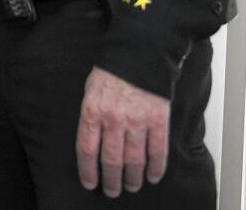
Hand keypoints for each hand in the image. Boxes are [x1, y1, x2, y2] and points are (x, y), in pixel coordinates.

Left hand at [76, 67, 170, 196]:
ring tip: (131, 185)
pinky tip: (153, 176)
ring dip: (133, 178)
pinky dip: (156, 168)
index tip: (90, 183)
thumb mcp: (90, 91)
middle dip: (111, 181)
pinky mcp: (158, 120)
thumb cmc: (113, 72)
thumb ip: (91, 116)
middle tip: (112, 190)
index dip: (88, 171)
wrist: (138, 53)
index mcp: (93, 112)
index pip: (87, 150)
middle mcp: (114, 119)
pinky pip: (158, 151)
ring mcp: (137, 121)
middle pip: (111, 160)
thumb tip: (91, 142)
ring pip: (134, 161)